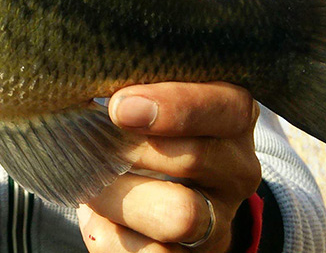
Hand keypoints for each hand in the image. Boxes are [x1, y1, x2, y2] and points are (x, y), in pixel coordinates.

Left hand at [77, 82, 260, 251]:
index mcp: (233, 116)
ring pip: (178, 216)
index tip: (120, 107)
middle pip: (194, 159)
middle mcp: (237, 169)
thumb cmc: (149, 130)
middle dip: (129, 150)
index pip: (221, 106)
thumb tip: (88, 89)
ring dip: (116, 197)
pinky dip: (111, 236)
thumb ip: (137, 90)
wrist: (170, 195)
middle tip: (90, 144)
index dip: (172, 106)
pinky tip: (100, 218)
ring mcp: (221, 220)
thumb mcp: (154, 100)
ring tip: (90, 183)